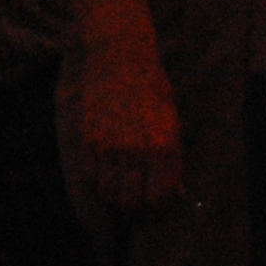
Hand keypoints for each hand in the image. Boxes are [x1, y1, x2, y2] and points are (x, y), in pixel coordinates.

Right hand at [65, 31, 185, 214]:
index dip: (156, 208)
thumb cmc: (152, 91)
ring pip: (108, 193)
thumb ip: (173, 161)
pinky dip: (97, 182)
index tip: (154, 207)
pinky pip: (90, 176)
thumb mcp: (171, 124)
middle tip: (135, 203)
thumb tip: (178, 195)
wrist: (120, 58)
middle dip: (134, 208)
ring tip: (119, 190)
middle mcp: (137, 150)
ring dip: (114, 197)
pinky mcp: (88, 138)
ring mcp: (110, 145)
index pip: (158, 197)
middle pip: (131, 202)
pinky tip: (105, 175)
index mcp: (164, 147)